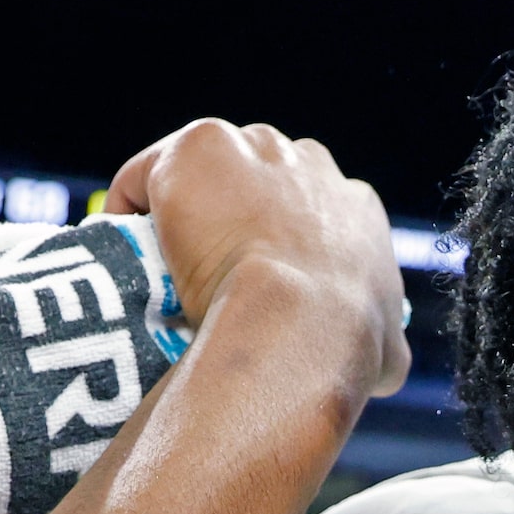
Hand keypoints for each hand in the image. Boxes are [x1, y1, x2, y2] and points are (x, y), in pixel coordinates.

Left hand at [105, 119, 407, 398]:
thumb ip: (384, 343)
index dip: (279, 241)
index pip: (311, 207)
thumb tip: (383, 365)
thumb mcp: (388, 352)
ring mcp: (253, 148)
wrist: (301, 320)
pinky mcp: (198, 148)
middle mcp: (310, 163)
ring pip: (201, 171)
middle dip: (232, 214)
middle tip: (209, 270)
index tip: (258, 277)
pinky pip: (147, 174)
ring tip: (161, 264)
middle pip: (255, 175)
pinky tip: (125, 248)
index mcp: (356, 206)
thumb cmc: (346, 346)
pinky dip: (130, 208)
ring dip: (182, 209)